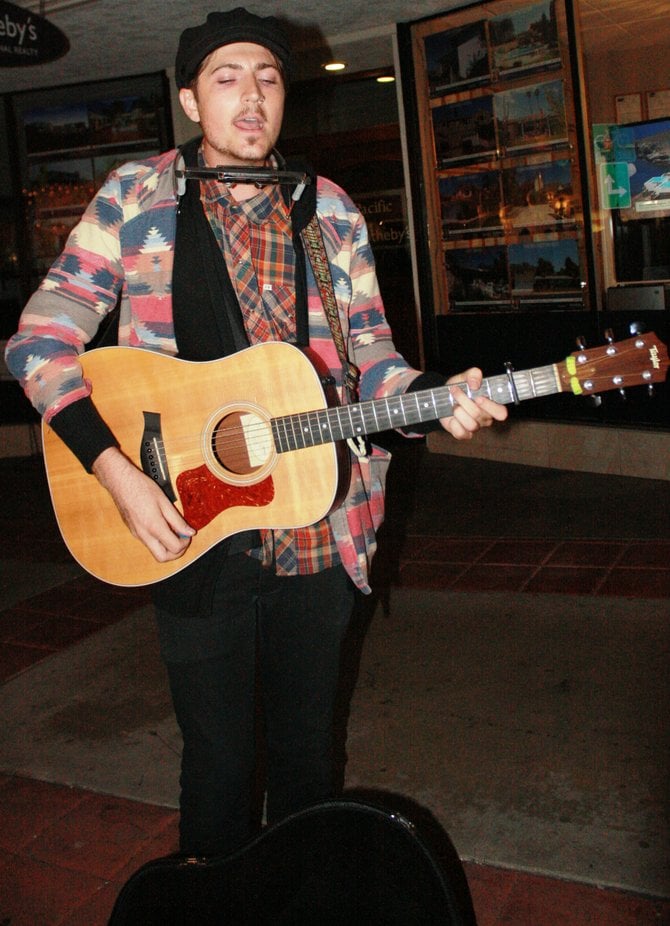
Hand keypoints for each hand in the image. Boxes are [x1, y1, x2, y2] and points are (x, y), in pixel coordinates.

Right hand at [92, 447, 195, 561]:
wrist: (120, 482)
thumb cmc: (141, 487)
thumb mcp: (164, 502)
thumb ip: (177, 520)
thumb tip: (189, 532)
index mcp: (153, 527)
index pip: (174, 548)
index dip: (185, 543)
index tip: (188, 534)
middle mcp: (143, 535)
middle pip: (162, 557)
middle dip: (176, 553)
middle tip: (182, 540)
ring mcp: (136, 534)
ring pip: (155, 551)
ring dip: (167, 547)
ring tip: (174, 532)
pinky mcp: (133, 531)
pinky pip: (148, 543)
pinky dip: (159, 541)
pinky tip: (163, 527)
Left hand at [439, 367, 507, 439]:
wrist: (443, 398)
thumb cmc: (460, 387)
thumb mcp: (465, 376)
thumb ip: (473, 374)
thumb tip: (475, 384)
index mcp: (491, 405)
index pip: (501, 413)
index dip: (490, 407)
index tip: (478, 397)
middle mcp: (486, 418)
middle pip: (480, 415)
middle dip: (464, 401)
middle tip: (456, 391)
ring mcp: (475, 427)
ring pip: (471, 425)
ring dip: (458, 412)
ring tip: (454, 404)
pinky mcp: (463, 434)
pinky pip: (461, 433)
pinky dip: (454, 424)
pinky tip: (452, 417)